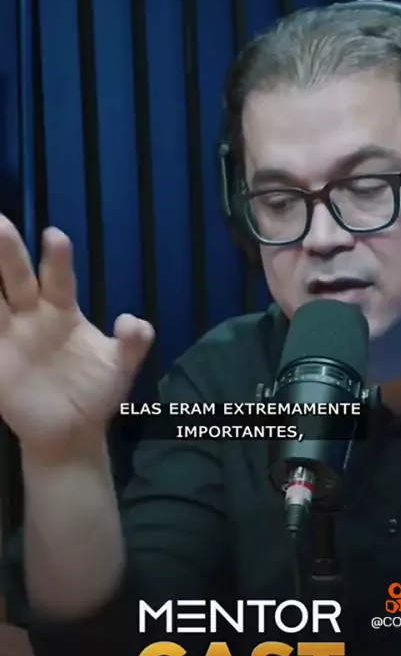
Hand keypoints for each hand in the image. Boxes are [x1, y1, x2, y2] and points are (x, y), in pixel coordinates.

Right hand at [0, 217, 153, 455]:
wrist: (71, 432)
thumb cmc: (96, 392)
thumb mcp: (120, 368)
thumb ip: (133, 343)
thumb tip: (132, 321)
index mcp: (63, 310)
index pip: (59, 278)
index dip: (57, 258)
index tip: (55, 236)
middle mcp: (32, 315)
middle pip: (17, 277)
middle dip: (9, 252)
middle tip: (0, 223)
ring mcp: (10, 336)